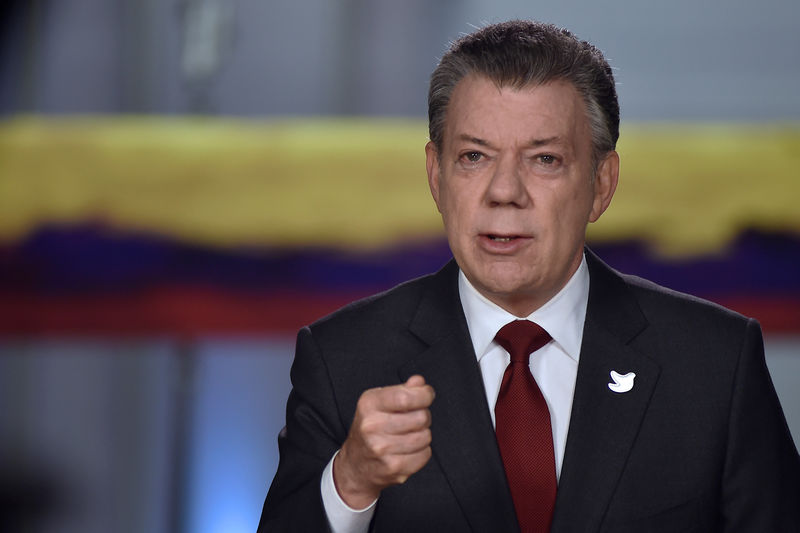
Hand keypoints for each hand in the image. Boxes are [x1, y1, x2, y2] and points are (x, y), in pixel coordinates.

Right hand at [333, 375, 434, 508]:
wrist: (355, 465)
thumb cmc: (370, 428)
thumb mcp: (378, 402)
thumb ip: (402, 390)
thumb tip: (419, 383)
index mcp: (369, 404)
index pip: (406, 397)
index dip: (424, 395)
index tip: (426, 395)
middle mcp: (372, 426)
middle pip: (421, 417)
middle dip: (423, 416)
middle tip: (413, 418)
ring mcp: (382, 449)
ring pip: (425, 436)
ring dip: (423, 434)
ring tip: (409, 434)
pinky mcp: (393, 467)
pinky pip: (425, 454)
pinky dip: (422, 452)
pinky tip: (408, 449)